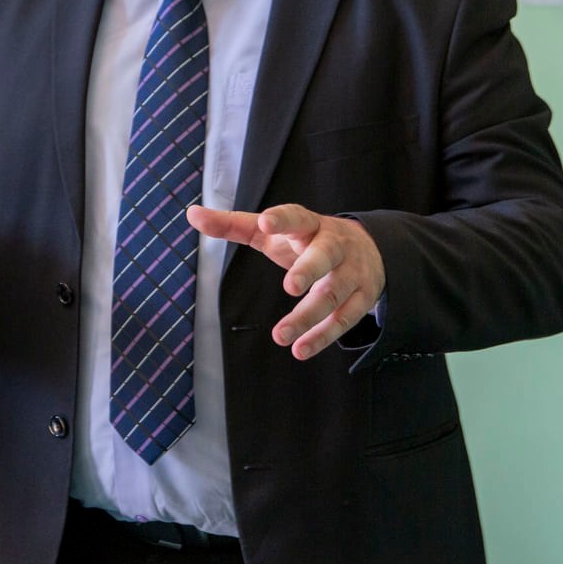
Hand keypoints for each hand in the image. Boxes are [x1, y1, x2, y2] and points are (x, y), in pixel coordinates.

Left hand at [188, 203, 384, 359]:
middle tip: (289, 286)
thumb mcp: (271, 231)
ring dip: (308, 317)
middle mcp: (334, 246)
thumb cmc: (306, 238)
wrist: (371, 248)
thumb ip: (232, 224)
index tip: (266, 224)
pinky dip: (322, 337)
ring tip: (280, 336)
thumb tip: (192, 214)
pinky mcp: (362, 297)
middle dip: (308, 270)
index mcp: (308, 224)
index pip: (296, 217)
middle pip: (324, 256)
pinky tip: (301, 349)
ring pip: (333, 294)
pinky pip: (344, 320)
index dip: (282, 219)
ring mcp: (352, 272)